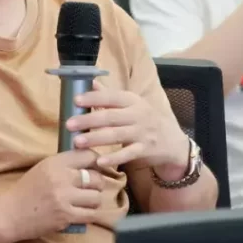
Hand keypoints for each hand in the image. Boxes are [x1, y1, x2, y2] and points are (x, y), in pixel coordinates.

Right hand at [6, 149, 105, 240]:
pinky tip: (82, 213)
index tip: (96, 168)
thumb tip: (92, 160)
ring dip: (93, 201)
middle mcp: (62, 177)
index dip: (96, 162)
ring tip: (85, 203)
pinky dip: (89, 215)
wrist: (10, 214)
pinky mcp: (66, 216)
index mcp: (56, 162)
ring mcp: (64, 197)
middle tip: (90, 189)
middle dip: (97, 184)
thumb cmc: (27, 190)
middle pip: (96, 178)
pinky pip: (91, 214)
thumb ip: (65, 164)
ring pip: (96, 197)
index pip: (88, 156)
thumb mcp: (44, 168)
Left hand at [68, 82, 188, 172]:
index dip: (94, 98)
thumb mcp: (133, 105)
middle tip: (69, 124)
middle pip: (111, 116)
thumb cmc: (146, 121)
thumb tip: (91, 82)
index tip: (76, 100)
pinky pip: (128, 154)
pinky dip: (114, 158)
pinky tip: (99, 161)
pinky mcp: (145, 150)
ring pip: (117, 135)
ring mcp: (143, 133)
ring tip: (77, 142)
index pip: (112, 97)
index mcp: (133, 101)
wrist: (173, 142)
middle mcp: (139, 115)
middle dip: (89, 120)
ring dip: (96, 138)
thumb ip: (111, 96)